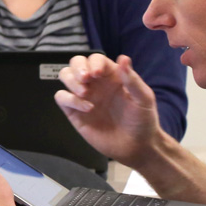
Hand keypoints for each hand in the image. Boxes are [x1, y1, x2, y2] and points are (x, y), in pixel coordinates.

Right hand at [53, 54, 167, 165]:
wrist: (136, 147)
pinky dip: (70, 100)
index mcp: (112, 76)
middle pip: (76, 63)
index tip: (98, 74)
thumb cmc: (143, 120)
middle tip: (85, 79)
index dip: (94, 63)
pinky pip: (62, 98)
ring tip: (84, 93)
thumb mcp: (143, 98)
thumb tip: (123, 58)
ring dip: (71, 81)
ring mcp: (84, 97)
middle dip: (77, 68)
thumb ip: (132, 79)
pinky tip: (87, 109)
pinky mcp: (74, 112)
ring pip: (65, 76)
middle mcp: (96, 83)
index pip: (96, 59)